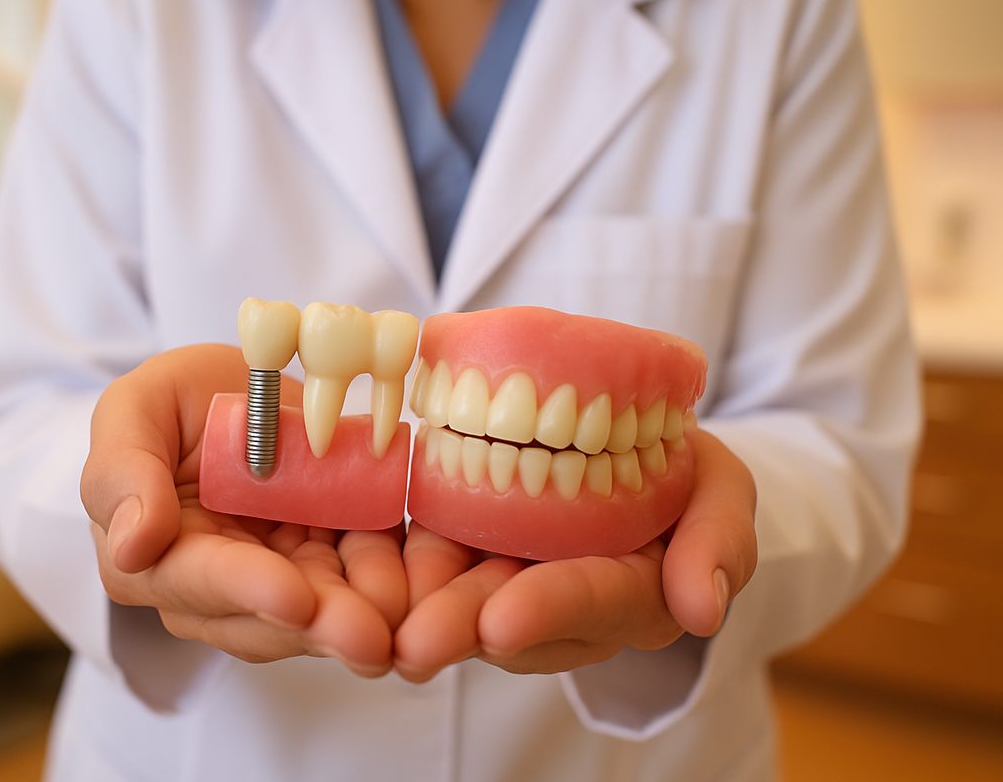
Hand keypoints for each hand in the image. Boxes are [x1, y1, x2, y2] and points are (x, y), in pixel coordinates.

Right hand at [80, 345, 408, 675]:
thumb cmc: (167, 407)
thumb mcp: (133, 412)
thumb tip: (131, 547)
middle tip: (372, 638)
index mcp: (160, 560)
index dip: (248, 590)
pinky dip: (405, 583)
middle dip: (326, 626)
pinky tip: (436, 587)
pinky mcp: (339, 558)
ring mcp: (286, 577)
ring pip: (330, 609)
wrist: (230, 394)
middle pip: (274, 617)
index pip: (202, 581)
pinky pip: (373, 575)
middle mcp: (223, 589)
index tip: (293, 598)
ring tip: (413, 623)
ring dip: (372, 617)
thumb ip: (123, 473)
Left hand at [393, 429, 756, 680]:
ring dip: (419, 609)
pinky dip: (400, 566)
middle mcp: (566, 600)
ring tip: (375, 622)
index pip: (593, 602)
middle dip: (464, 629)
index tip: (504, 622)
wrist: (639, 441)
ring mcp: (512, 575)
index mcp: (634, 592)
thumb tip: (705, 609)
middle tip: (415, 643)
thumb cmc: (687, 471)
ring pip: (462, 598)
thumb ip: (720, 541)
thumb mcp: (724, 491)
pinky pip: (432, 559)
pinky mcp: (469, 544)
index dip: (551, 610)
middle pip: (514, 617)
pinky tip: (361, 569)